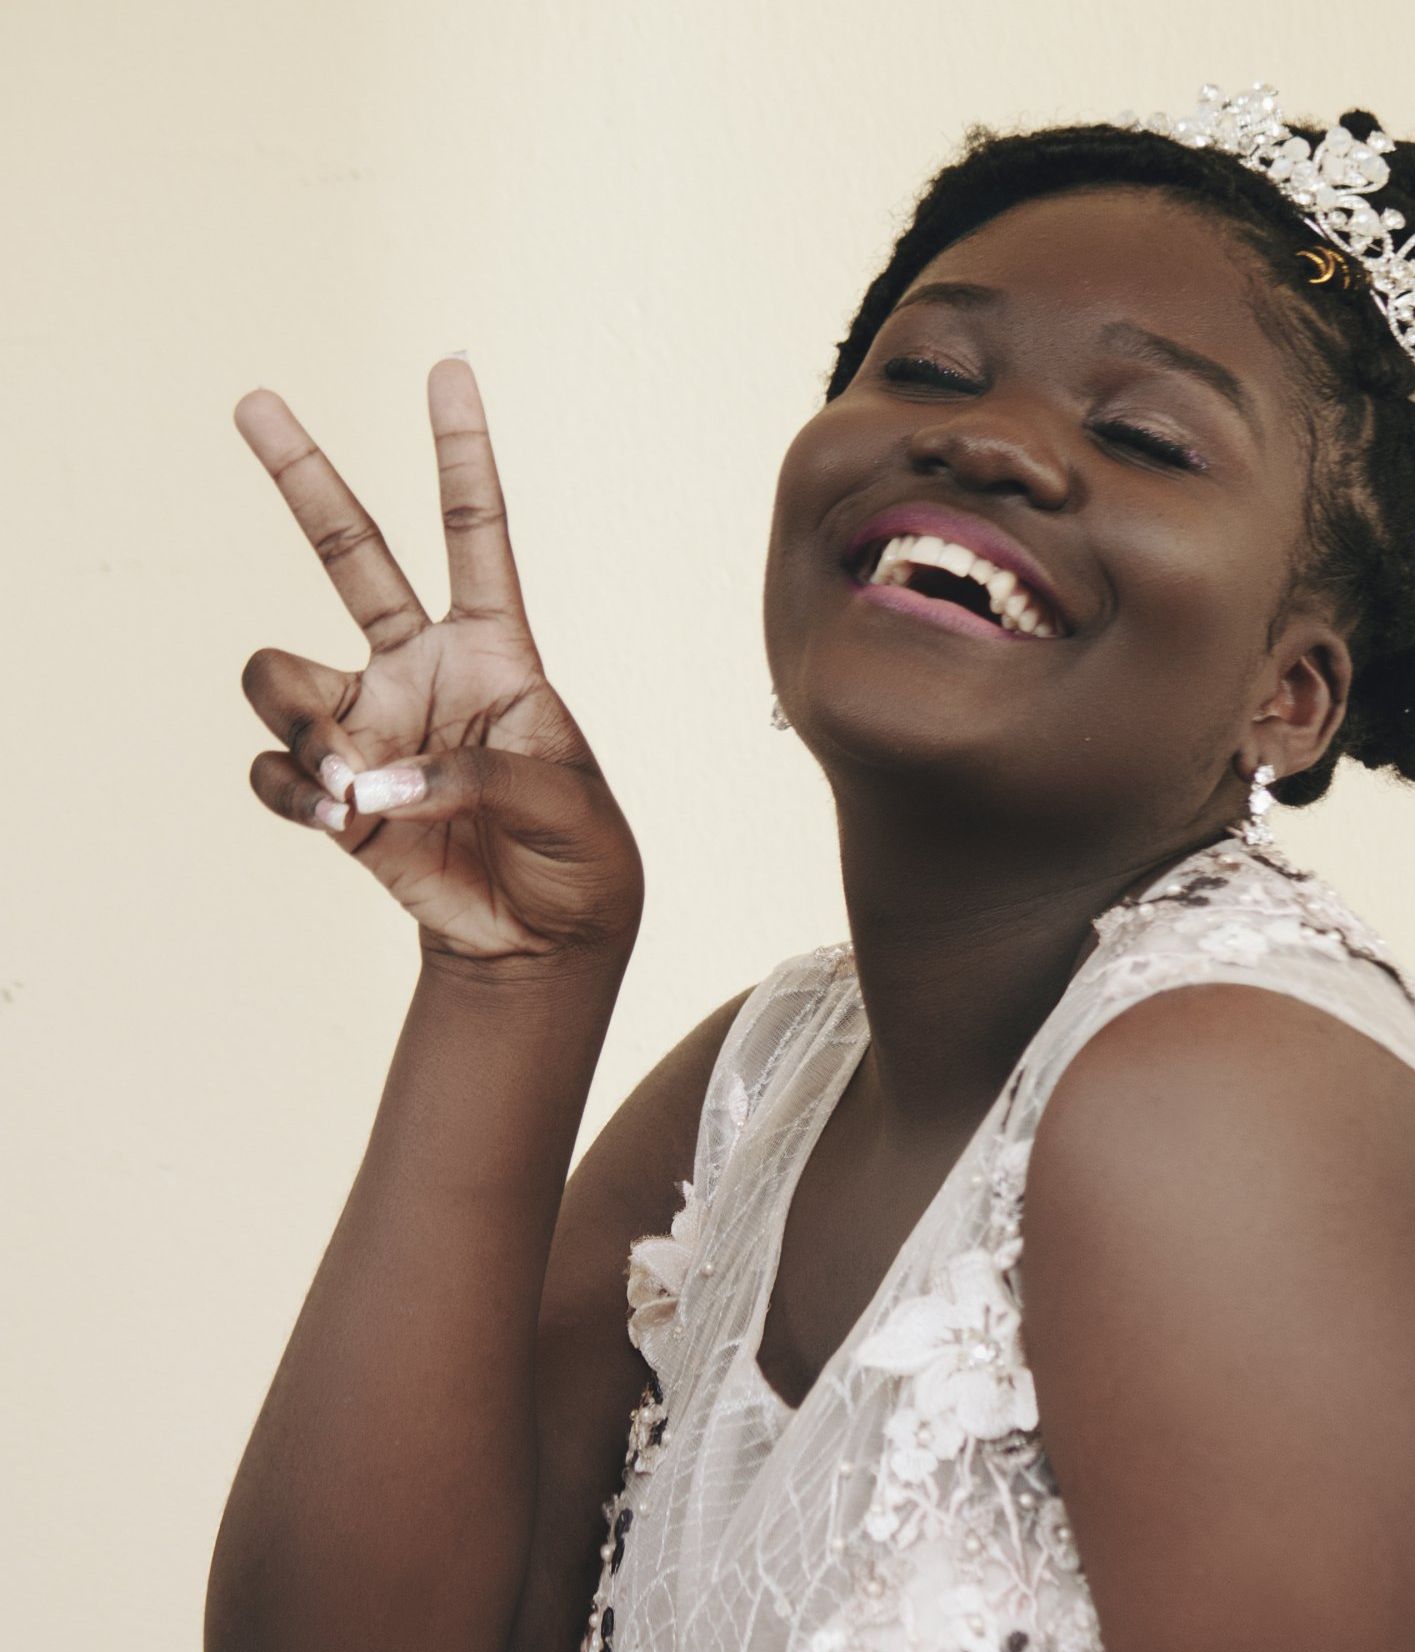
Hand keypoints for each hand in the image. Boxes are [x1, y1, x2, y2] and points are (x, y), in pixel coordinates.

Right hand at [235, 358, 644, 969]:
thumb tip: (373, 777)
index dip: (462, 453)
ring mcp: (370, 726)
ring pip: (276, 675)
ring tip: (356, 783)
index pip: (475, 534)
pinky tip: (342, 819)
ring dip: (299, 724)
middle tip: (255, 401)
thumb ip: (482, 775)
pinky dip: (295, 794)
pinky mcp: (334, 792)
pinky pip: (273, 771)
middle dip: (303, 475)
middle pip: (351, 553)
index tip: (449, 368)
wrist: (544, 941)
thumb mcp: (568, 804)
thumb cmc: (580, 857)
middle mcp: (421, 670)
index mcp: (497, 652)